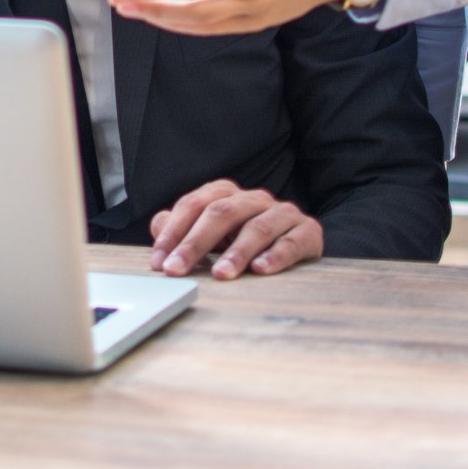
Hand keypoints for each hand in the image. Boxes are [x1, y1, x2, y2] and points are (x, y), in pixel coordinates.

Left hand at [149, 180, 323, 279]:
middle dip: (195, 243)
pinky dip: (276, 256)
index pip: (193, 205)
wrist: (298, 240)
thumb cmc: (244, 238)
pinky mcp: (308, 231)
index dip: (173, 232)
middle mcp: (253, 199)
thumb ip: (182, 229)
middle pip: (221, 213)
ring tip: (221, 275)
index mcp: (226, 194)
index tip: (159, 261)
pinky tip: (261, 270)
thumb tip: (158, 228)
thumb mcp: (212, 234)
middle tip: (177, 270)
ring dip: (236, 253)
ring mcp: (283, 213)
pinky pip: (292, 242)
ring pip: (257, 227)